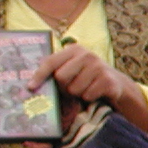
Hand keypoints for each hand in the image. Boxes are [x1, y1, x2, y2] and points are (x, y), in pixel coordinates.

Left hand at [29, 44, 147, 136]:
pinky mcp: (107, 80)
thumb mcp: (72, 68)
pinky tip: (95, 92)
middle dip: (63, 87)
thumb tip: (31, 84)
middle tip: (70, 88)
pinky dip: (89, 98)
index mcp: (74, 50)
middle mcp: (87, 55)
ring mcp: (98, 67)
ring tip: (85, 89)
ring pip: (74, 89)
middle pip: (61, 77)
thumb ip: (56, 70)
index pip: (51, 62)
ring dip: (77, 94)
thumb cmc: (87, 77)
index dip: (39, 75)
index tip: (31, 87)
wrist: (116, 83)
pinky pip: (87, 95)